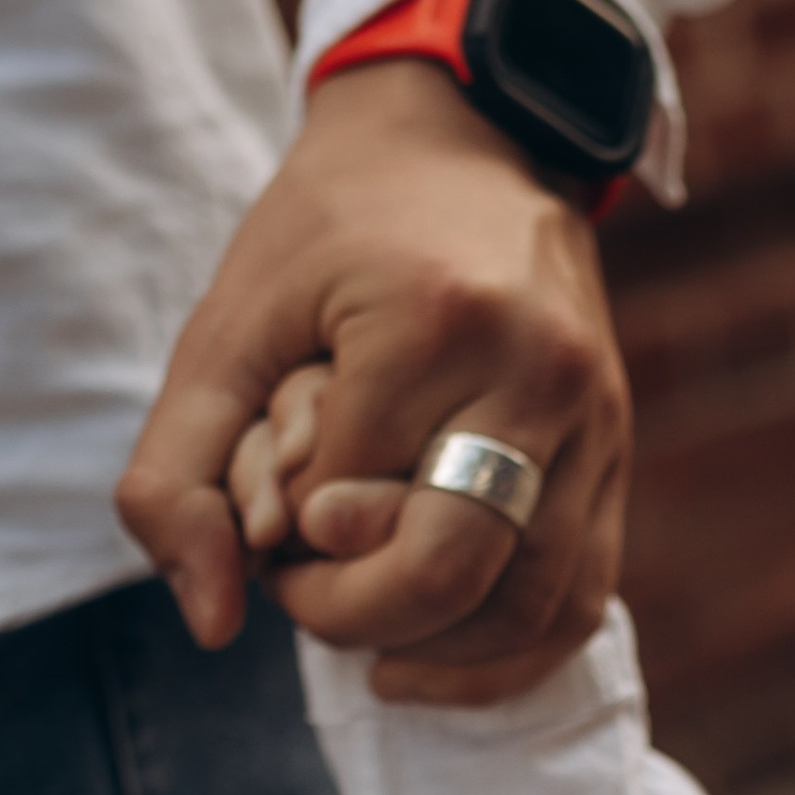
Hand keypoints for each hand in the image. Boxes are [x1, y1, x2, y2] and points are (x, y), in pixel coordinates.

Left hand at [117, 60, 630, 705]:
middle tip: (304, 596)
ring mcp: (594, 417)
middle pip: (447, 572)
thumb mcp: (225, 327)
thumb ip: (176, 477)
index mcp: (430, 325)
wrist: (472, 136)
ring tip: (370, 644)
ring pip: (529, 607)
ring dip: (437, 654)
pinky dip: (511, 652)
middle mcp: (535, 374)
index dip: (283, 545)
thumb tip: (213, 626)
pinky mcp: (618, 450)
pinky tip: (442, 658)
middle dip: (355, 615)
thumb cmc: (331, 230)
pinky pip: (582, 595)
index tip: (262, 519)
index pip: (339, 508)